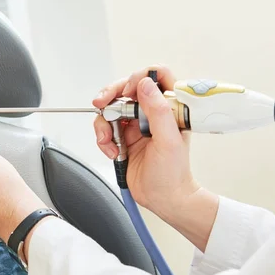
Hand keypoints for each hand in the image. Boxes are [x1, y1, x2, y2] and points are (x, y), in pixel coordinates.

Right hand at [93, 65, 200, 218]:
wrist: (162, 198)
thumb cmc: (173, 174)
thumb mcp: (168, 140)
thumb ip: (158, 110)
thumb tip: (145, 84)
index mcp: (170, 107)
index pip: (158, 76)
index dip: (141, 77)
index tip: (129, 91)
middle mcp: (152, 112)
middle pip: (127, 88)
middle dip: (111, 95)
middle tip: (101, 104)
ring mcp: (136, 124)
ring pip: (111, 108)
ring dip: (104, 123)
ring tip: (108, 141)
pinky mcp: (123, 136)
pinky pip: (105, 127)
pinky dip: (103, 139)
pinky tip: (112, 151)